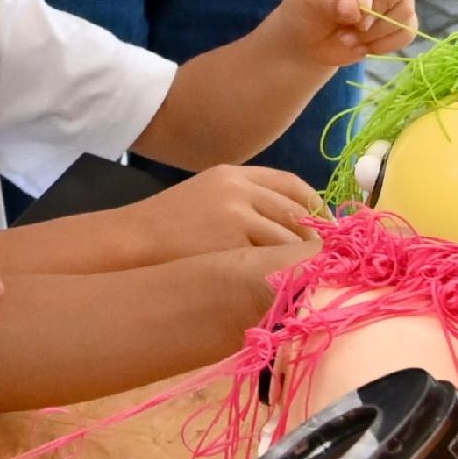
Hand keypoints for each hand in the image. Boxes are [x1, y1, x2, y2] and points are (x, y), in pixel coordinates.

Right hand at [117, 164, 324, 257]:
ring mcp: (235, 216)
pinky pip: (271, 260)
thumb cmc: (167, 228)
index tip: (326, 229)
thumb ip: (244, 203)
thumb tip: (293, 227)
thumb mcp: (206, 198)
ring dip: (303, 259)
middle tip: (324, 260)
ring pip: (288, 239)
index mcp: (233, 174)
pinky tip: (286, 283)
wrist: (131, 243)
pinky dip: (283, 272)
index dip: (315, 207)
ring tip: (307, 276)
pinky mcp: (230, 245)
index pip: (291, 184)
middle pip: (295, 212)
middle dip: (314, 238)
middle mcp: (238, 189)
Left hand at [277, 0, 417, 65]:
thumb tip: (355, 10)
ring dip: (377, 32)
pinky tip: (363, 46)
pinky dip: (386, 44)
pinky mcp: (399, 18)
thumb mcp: (304, 1)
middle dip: (380, 7)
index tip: (359, 9)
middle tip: (356, 25)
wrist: (309, 41)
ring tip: (348, 39)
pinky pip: (407, 31)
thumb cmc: (304, 11)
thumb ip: (327, 1)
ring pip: (406, 8)